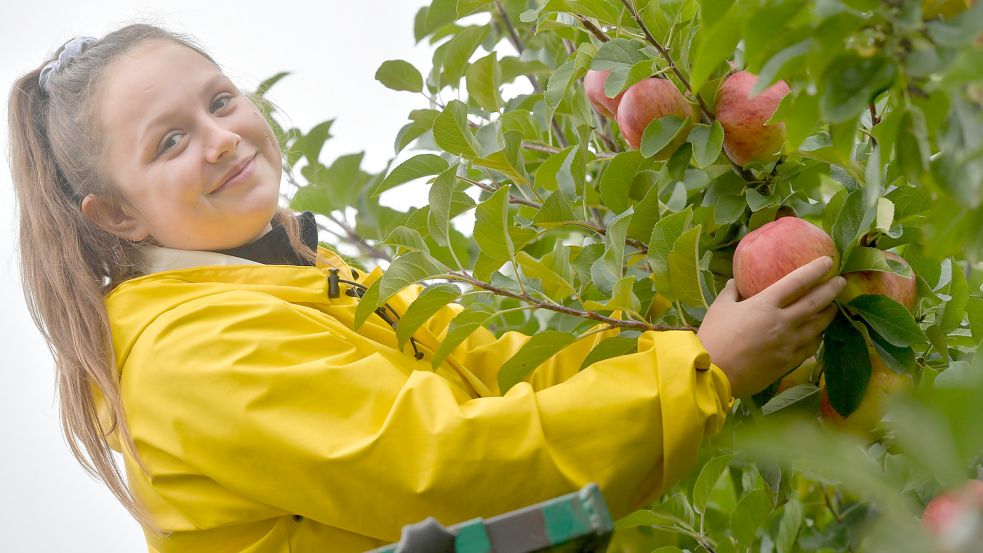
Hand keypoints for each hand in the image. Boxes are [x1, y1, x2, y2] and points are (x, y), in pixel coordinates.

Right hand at [697, 256, 846, 397]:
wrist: (713, 374)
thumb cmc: (713, 338)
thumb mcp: (719, 308)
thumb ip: (731, 292)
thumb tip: (736, 282)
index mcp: (765, 305)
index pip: (797, 282)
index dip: (815, 270)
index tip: (828, 261)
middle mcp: (782, 322)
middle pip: (815, 303)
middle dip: (832, 290)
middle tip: (842, 281)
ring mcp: (788, 344)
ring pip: (818, 326)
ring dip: (828, 314)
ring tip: (833, 307)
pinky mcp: (788, 362)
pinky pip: (811, 347)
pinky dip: (817, 337)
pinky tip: (818, 333)